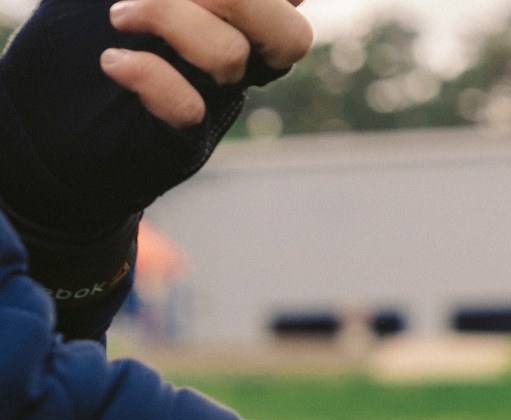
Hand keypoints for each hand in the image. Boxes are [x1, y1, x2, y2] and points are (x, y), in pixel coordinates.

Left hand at [0, 0, 312, 337]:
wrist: (44, 120)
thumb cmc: (77, 41)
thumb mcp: (102, 0)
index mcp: (231, 22)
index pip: (286, 3)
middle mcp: (233, 64)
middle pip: (290, 34)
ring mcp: (211, 103)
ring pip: (230, 58)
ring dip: (170, 17)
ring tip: (118, 16)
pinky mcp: (178, 140)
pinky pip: (186, 108)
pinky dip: (148, 75)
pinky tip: (112, 63)